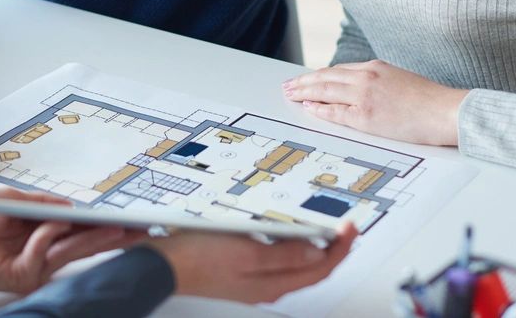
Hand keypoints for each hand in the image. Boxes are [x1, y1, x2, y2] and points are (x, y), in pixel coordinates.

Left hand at [0, 189, 138, 292]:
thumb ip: (41, 203)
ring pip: (72, 251)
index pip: (79, 230)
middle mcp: (43, 251)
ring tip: (119, 229)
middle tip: (137, 229)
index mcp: (42, 232)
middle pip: (84, 244)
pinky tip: (49, 223)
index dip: (101, 224)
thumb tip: (71, 207)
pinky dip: (46, 233)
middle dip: (112, 236)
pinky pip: (44, 250)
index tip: (125, 219)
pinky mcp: (24, 276)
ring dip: (96, 239)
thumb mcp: (12, 199)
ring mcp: (35, 266)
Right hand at [151, 222, 357, 302]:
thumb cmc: (199, 260)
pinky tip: (284, 234)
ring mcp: (252, 279)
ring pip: (294, 265)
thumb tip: (315, 250)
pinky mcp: (239, 269)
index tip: (351, 228)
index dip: (340, 248)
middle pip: (310, 269)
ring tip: (324, 229)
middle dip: (332, 249)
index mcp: (271, 283)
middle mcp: (265, 285)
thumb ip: (283, 254)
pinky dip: (289, 246)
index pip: (319, 268)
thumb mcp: (246, 252)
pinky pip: (276, 260)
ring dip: (312, 246)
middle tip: (346, 229)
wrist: (164, 266)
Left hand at [282, 61, 466, 145]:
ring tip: (291, 94)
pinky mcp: (367, 116)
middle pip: (326, 77)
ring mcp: (365, 96)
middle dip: (304, 81)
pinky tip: (309, 108)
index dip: (319, 75)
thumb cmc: (429, 101)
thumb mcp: (400, 80)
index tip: (306, 79)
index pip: (338, 70)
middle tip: (288, 86)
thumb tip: (360, 89)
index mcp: (375, 67)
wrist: (446, 111)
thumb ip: (378, 81)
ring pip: (326, 90)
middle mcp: (367, 77)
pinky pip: (336, 112)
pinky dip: (320, 109)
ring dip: (305, 92)